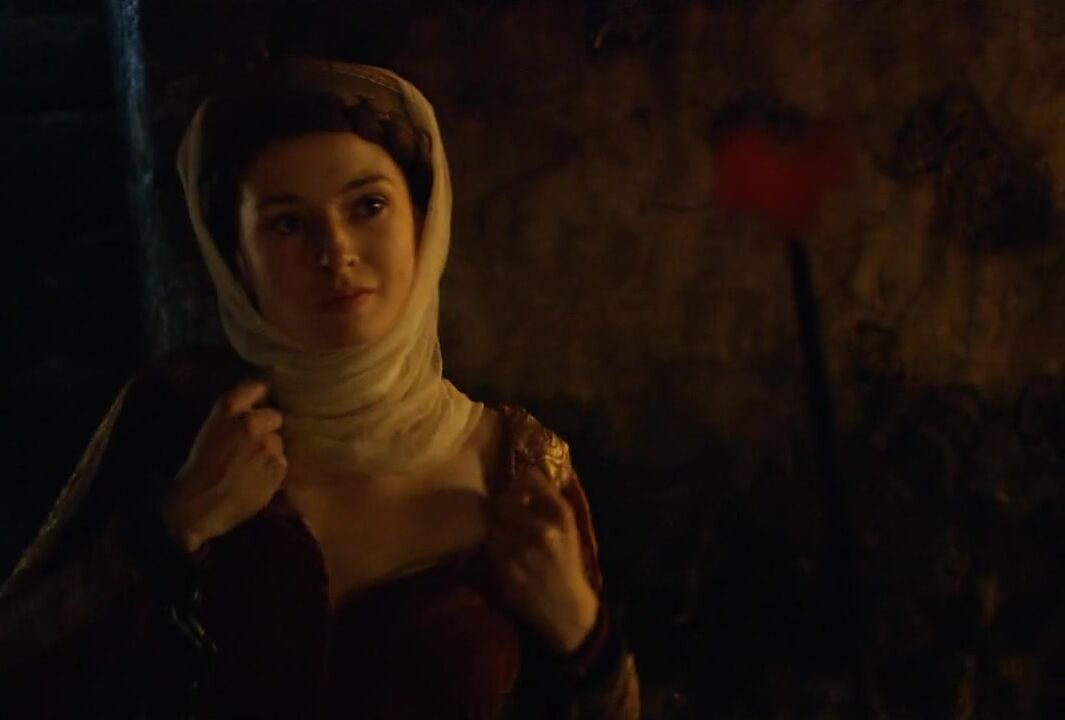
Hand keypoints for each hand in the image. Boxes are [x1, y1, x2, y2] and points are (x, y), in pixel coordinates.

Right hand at [162, 378, 286, 554]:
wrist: (196, 507)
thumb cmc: (200, 468)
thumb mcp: (211, 429)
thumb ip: (237, 414)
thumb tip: (263, 402)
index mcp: (229, 407)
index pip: (259, 386)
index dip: (261, 396)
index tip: (260, 402)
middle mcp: (252, 421)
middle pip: (275, 416)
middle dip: (267, 427)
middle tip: (250, 445)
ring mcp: (268, 443)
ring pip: (279, 441)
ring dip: (270, 450)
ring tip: (249, 466)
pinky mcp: (278, 466)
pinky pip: (281, 462)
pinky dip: (273, 469)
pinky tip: (254, 479)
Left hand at [488, 466, 598, 653]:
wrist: (566, 609)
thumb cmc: (568, 564)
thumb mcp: (569, 529)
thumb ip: (548, 502)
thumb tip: (524, 473)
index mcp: (562, 516)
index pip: (530, 479)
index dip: (520, 482)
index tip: (519, 489)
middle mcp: (541, 529)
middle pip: (505, 501)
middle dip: (505, 507)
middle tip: (509, 516)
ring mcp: (521, 550)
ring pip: (494, 525)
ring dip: (498, 530)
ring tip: (509, 540)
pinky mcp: (505, 569)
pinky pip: (490, 548)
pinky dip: (495, 550)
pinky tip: (507, 557)